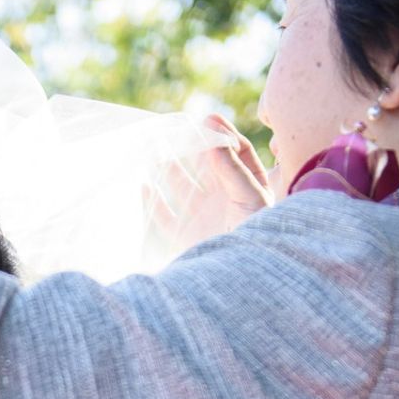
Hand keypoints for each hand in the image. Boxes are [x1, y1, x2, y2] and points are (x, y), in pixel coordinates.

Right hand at [149, 113, 273, 256]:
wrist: (239, 280)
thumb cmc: (254, 238)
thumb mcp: (251, 199)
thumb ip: (233, 171)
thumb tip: (213, 141)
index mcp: (248, 187)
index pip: (237, 152)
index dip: (223, 133)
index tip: (207, 118)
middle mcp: (225, 199)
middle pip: (205, 164)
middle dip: (190, 145)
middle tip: (173, 127)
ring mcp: (203, 217)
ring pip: (182, 185)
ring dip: (168, 167)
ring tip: (154, 148)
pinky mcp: (184, 236)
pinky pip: (165, 214)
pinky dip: (154, 200)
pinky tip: (144, 184)